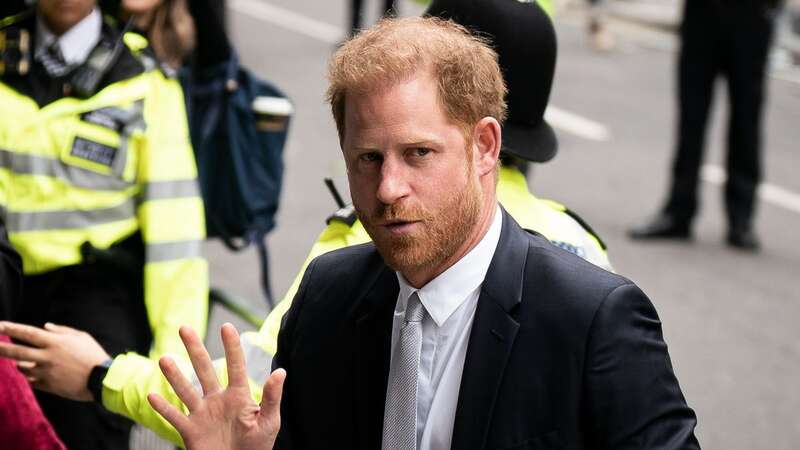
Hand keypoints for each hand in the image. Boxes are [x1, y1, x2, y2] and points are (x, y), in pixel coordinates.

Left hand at [0, 321, 110, 400]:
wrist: (102, 378)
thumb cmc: (94, 354)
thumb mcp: (82, 336)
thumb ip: (62, 331)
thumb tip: (46, 326)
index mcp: (55, 342)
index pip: (28, 333)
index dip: (11, 329)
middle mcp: (47, 357)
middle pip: (17, 351)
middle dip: (1, 348)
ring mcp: (46, 372)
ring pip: (22, 368)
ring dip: (19, 364)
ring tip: (23, 362)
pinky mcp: (49, 385)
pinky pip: (32, 381)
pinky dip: (31, 376)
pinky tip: (34, 374)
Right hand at [147, 323, 285, 449]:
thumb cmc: (258, 447)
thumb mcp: (269, 421)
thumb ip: (272, 397)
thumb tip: (281, 372)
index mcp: (238, 396)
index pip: (235, 365)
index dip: (231, 346)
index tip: (226, 326)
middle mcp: (218, 400)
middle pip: (204, 369)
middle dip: (194, 349)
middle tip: (184, 328)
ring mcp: (202, 414)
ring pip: (186, 391)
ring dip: (175, 376)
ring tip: (164, 359)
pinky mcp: (191, 431)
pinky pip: (175, 418)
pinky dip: (163, 408)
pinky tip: (152, 396)